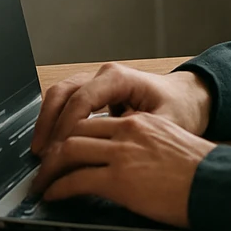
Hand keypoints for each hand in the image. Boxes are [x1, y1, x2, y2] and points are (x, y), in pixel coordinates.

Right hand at [31, 62, 212, 155]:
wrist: (188, 98)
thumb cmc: (180, 109)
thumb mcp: (164, 125)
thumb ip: (134, 134)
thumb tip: (106, 151)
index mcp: (120, 78)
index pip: (83, 98)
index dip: (67, 127)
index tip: (59, 152)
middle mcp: (104, 75)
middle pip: (63, 92)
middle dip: (48, 124)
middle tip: (42, 155)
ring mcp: (97, 81)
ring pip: (60, 95)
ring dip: (47, 122)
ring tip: (41, 153)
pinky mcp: (94, 92)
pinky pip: (66, 102)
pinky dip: (55, 121)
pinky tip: (52, 145)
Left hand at [32, 113, 214, 227]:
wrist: (218, 184)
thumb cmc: (201, 172)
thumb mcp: (170, 144)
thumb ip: (144, 143)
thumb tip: (127, 159)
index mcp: (139, 121)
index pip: (92, 119)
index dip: (69, 132)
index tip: (60, 145)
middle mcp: (127, 130)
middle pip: (75, 129)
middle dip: (53, 147)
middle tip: (43, 163)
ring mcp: (122, 154)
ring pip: (69, 151)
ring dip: (49, 168)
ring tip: (41, 181)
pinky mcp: (120, 180)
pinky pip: (77, 180)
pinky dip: (58, 188)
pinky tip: (52, 195)